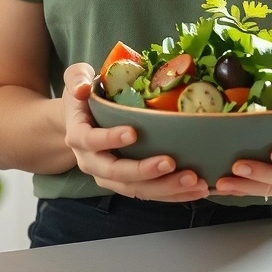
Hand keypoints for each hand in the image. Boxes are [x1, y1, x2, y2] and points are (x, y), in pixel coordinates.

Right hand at [62, 63, 209, 201]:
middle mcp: (91, 161)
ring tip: (193, 181)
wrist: (80, 121)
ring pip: (135, 189)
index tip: (133, 132)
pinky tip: (195, 189)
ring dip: (165, 188)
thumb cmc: (84, 96)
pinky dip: (173, 194)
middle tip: (171, 162)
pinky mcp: (127, 183)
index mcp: (79, 135)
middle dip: (144, 171)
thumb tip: (82, 89)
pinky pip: (149, 193)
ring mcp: (108, 176)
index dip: (110, 139)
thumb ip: (77, 78)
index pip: (91, 140)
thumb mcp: (76, 78)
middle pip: (116, 173)